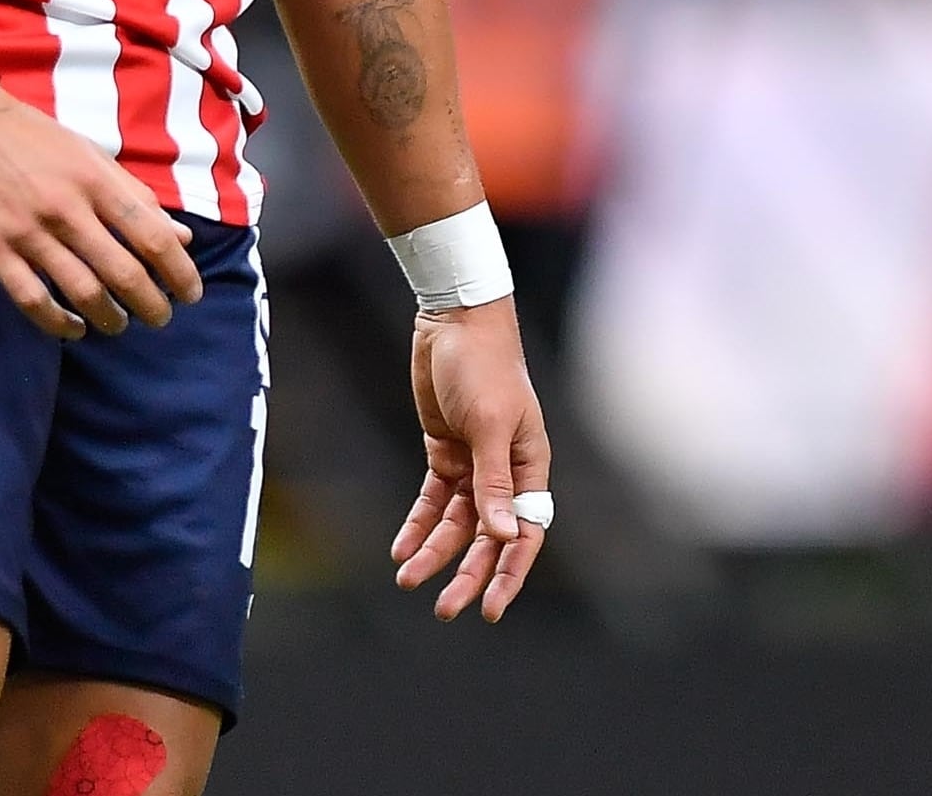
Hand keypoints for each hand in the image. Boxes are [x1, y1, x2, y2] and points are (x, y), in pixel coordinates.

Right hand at [0, 83, 204, 340]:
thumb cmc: (31, 136)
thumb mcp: (90, 154)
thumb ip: (135, 196)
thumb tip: (180, 236)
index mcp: (95, 180)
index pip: (151, 237)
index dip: (179, 272)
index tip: (190, 294)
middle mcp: (66, 207)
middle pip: (122, 272)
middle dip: (150, 304)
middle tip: (160, 318)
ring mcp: (28, 231)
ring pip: (81, 292)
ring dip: (110, 318)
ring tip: (119, 324)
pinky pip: (32, 299)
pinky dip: (59, 322)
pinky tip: (74, 328)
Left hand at [391, 299, 548, 622]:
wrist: (454, 321)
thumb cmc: (483, 367)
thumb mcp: (488, 424)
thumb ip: (494, 481)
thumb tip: (503, 535)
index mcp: (530, 468)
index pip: (524, 534)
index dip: (509, 573)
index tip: (491, 610)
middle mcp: (504, 472)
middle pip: (487, 536)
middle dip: (466, 574)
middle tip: (444, 610)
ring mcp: (473, 463)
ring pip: (455, 523)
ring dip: (434, 551)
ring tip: (408, 580)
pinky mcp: (444, 451)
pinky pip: (433, 499)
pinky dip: (418, 524)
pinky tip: (401, 548)